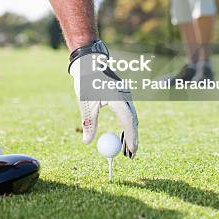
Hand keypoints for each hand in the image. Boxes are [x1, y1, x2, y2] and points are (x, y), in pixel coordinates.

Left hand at [68, 40, 138, 157]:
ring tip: (126, 150)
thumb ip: (89, 124)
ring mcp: (126, 95)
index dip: (131, 138)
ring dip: (130, 133)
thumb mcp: (86, 104)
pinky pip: (128, 113)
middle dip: (132, 139)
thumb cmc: (86, 82)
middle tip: (130, 156)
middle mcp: (125, 97)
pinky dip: (127, 124)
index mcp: (117, 98)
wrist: (90, 63)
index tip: (131, 152)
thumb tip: (87, 142)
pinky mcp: (123, 94)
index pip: (128, 121)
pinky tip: (123, 135)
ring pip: (132, 117)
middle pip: (133, 121)